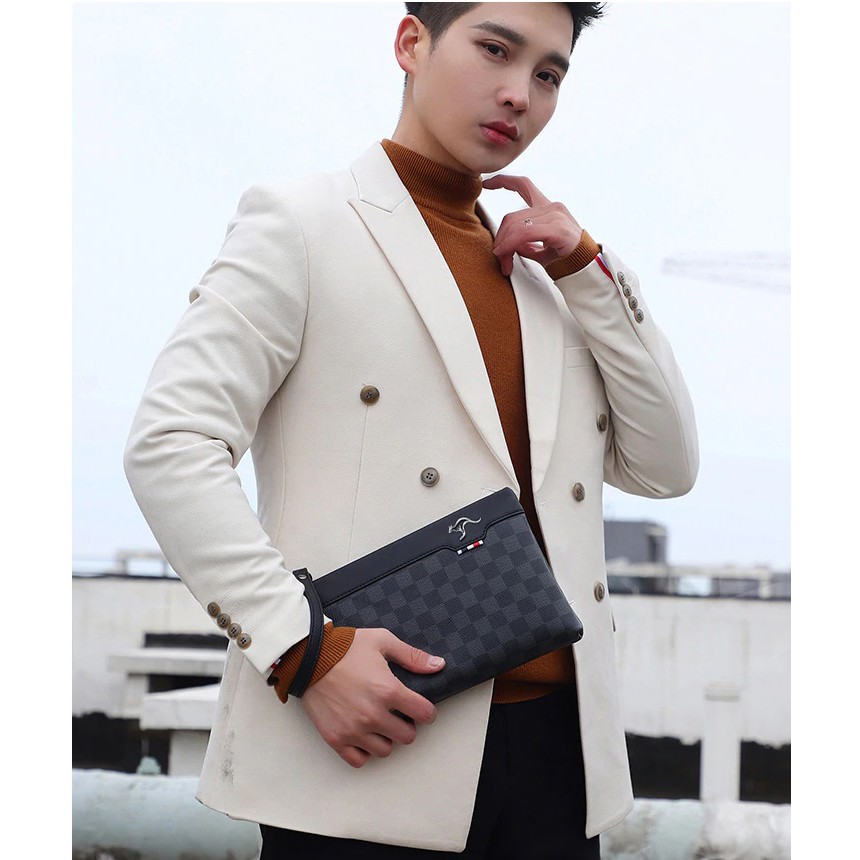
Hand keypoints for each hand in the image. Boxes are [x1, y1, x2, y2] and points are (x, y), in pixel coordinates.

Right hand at [299, 627, 445, 767]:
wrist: (308, 657)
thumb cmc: (346, 647)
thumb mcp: (382, 641)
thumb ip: (412, 656)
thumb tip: (439, 665)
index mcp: (388, 690)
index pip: (424, 714)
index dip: (426, 710)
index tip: (420, 707)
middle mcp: (373, 714)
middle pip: (407, 736)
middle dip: (407, 725)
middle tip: (398, 714)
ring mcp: (354, 730)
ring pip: (385, 750)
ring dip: (386, 738)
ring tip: (379, 723)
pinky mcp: (336, 739)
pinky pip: (359, 760)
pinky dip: (364, 751)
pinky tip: (363, 735)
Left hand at [482, 174, 583, 275]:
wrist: (585, 267)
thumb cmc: (565, 257)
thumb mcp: (539, 246)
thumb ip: (524, 241)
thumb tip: (507, 245)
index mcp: (548, 207)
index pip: (523, 185)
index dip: (504, 181)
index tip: (488, 183)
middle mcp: (552, 207)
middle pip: (512, 216)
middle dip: (500, 238)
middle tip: (498, 256)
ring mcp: (555, 215)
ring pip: (515, 225)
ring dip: (504, 245)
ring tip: (503, 260)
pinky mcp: (557, 228)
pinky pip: (524, 233)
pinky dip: (510, 244)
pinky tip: (505, 253)